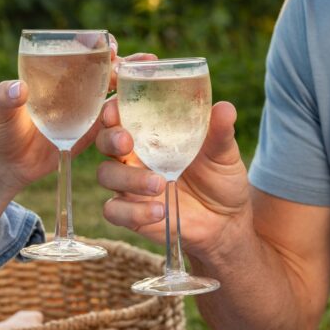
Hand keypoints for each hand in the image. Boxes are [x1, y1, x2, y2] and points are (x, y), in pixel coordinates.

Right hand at [97, 98, 251, 257]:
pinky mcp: (132, 213)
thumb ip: (219, 132)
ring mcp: (129, 185)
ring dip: (128, 178)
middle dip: (110, 139)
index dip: (112, 110)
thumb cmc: (220, 178)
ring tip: (159, 184)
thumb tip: (225, 108)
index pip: (122, 115)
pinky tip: (161, 211)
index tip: (115, 109)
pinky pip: (115, 211)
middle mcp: (134, 156)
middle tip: (126, 142)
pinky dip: (134, 211)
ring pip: (106, 175)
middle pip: (104, 141)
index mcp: (150, 133)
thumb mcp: (223, 153)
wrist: (225, 221)